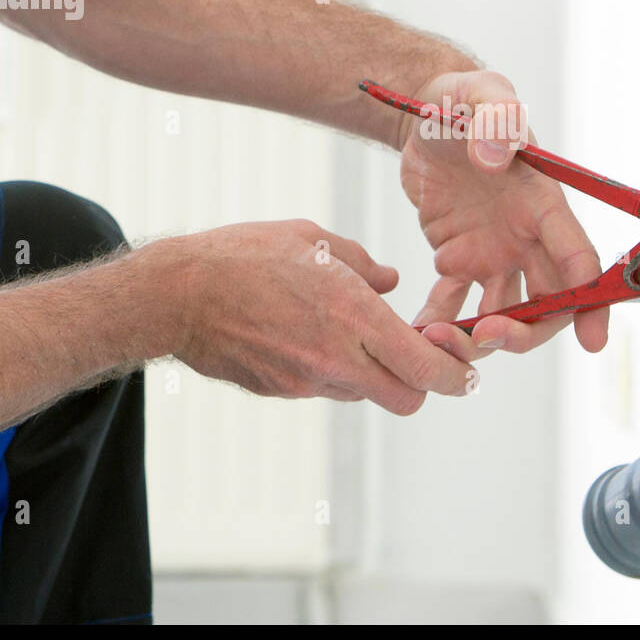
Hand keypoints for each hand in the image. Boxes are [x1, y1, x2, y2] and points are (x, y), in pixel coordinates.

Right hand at [172, 220, 475, 414]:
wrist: (175, 296)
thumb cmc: (244, 255)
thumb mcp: (313, 240)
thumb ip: (363, 265)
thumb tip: (392, 283)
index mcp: (352, 315)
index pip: (425, 368)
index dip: (454, 374)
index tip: (464, 367)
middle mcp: (336, 358)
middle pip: (407, 399)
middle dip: (421, 383)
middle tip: (417, 353)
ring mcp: (307, 382)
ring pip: (366, 393)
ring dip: (374, 373)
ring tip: (350, 330)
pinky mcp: (282, 391)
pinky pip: (326, 388)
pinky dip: (334, 370)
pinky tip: (310, 334)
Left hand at [398, 69, 608, 360]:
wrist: (426, 112)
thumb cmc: (464, 99)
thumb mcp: (481, 96)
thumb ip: (495, 118)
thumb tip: (497, 157)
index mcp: (542, 202)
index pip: (577, 257)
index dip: (592, 301)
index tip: (592, 340)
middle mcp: (527, 235)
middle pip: (547, 302)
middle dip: (525, 332)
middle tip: (484, 337)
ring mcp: (495, 252)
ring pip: (502, 314)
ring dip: (478, 337)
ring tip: (436, 341)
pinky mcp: (459, 259)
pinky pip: (454, 303)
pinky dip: (439, 323)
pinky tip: (417, 333)